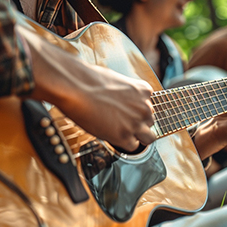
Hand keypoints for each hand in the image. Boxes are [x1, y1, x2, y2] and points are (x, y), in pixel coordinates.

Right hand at [18, 25, 154, 150]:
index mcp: (144, 90)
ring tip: (119, 131)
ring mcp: (137, 123)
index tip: (128, 112)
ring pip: (148, 137)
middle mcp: (145, 107)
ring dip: (135, 135)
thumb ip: (128, 94)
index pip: (149, 106)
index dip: (137, 111)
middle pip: (149, 121)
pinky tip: (112, 135)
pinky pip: (133, 146)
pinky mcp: (125, 136)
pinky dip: (124, 143)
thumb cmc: (90, 81)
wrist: (76, 87)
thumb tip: (125, 102)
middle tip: (122, 122)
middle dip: (138, 123)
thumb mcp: (117, 81)